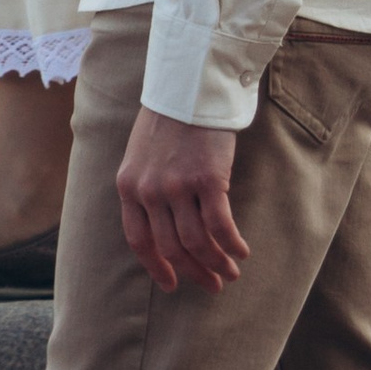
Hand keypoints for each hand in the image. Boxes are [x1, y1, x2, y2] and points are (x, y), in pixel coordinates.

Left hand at [116, 107, 248, 292]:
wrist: (188, 85)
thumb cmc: (168, 118)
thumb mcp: (141, 155)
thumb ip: (145, 189)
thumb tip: (164, 230)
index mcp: (128, 186)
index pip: (139, 241)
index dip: (157, 267)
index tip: (173, 284)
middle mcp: (149, 190)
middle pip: (172, 247)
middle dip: (194, 271)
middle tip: (213, 284)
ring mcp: (177, 186)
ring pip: (197, 243)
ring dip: (217, 263)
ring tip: (231, 271)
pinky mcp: (207, 179)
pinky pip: (220, 226)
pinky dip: (232, 244)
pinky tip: (242, 250)